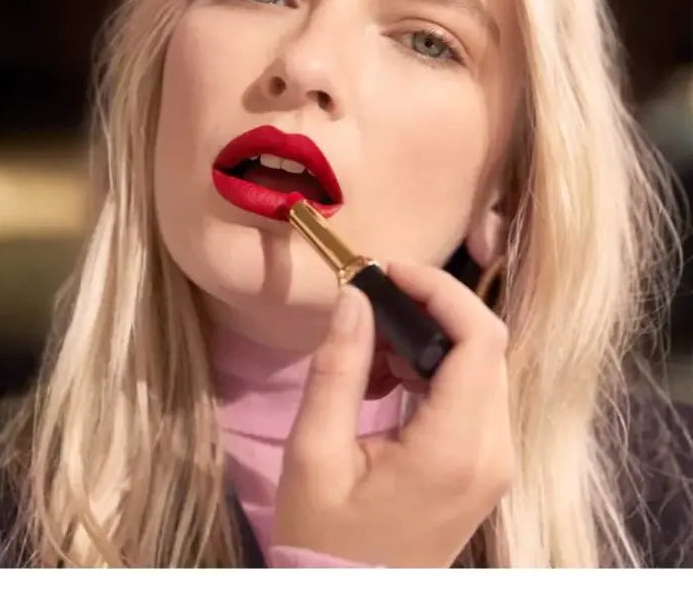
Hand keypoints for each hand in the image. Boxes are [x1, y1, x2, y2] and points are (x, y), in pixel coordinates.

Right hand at [273, 260, 513, 567]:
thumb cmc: (325, 539)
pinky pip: (473, 395)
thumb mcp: (315, 453)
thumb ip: (339, 369)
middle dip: (431, 308)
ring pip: (481, 365)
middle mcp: (493, 451)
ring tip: (368, 349)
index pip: (480, 338)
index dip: (440, 289)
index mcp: (456, 449)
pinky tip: (385, 381)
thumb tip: (356, 297)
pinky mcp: (485, 465)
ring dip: (428, 339)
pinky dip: (432, 370)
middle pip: (486, 346)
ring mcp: (495, 461)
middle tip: (370, 302)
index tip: (388, 271)